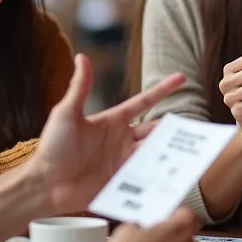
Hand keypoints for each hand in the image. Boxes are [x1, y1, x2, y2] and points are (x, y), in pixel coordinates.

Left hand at [33, 54, 185, 212]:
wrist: (45, 184)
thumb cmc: (52, 147)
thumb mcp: (66, 114)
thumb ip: (80, 88)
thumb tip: (82, 57)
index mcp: (113, 121)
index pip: (144, 102)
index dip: (163, 90)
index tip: (182, 78)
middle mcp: (122, 140)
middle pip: (156, 130)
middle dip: (175, 127)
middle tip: (196, 127)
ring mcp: (123, 162)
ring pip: (155, 153)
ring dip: (171, 152)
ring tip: (193, 152)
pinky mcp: (121, 182)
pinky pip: (145, 178)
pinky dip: (160, 176)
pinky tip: (175, 177)